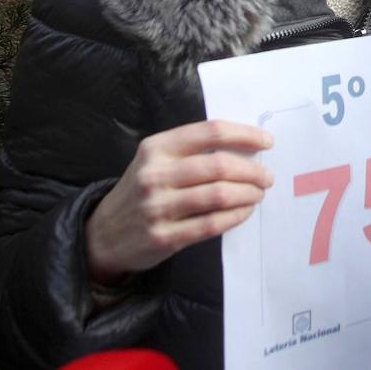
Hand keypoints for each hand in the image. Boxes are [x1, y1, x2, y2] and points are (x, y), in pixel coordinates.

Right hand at [85, 120, 273, 283]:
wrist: (103, 234)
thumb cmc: (143, 190)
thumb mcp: (157, 160)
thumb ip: (193, 151)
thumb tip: (247, 148)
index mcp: (157, 147)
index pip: (211, 132)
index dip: (245, 135)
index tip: (267, 142)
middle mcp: (155, 174)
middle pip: (219, 165)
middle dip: (252, 171)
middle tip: (267, 177)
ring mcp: (157, 207)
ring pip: (219, 195)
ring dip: (248, 193)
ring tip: (258, 193)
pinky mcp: (163, 237)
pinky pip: (211, 224)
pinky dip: (236, 216)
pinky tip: (245, 211)